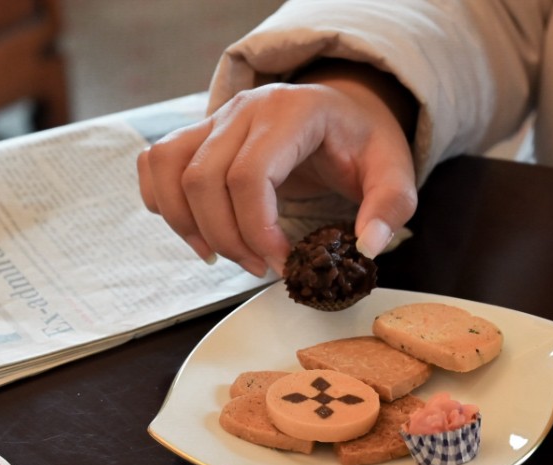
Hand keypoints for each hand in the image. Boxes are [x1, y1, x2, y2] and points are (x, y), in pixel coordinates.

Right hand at [136, 62, 417, 277]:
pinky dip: (163, 202)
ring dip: (187, 225)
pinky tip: (195, 230)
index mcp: (291, 112)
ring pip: (170, 169)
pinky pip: (156, 163)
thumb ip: (391, 207)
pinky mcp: (198, 134)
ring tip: (222, 256)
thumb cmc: (363, 143)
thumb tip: (368, 247)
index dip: (257, 230)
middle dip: (226, 238)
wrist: (343, 109)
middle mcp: (244, 108)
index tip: (282, 264)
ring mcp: (215, 118)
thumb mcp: (395, 171)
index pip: (249, 176)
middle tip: (259, 268)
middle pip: (203, 179)